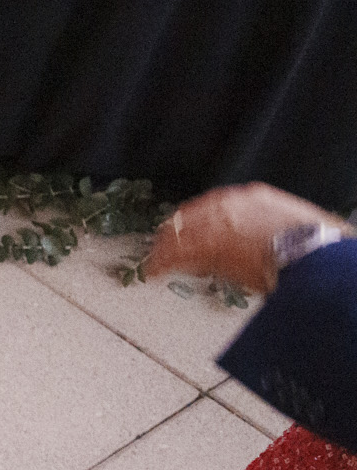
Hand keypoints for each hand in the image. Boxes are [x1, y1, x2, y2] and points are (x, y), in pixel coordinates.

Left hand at [143, 183, 349, 293]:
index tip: (187, 233)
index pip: (210, 207)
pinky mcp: (209, 245)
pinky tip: (155, 272)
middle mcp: (229, 203)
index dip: (194, 222)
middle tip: (163, 248)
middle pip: (188, 217)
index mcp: (251, 197)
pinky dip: (162, 263)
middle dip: (175, 234)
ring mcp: (217, 223)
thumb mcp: (288, 226)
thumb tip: (256, 245)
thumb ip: (264, 229)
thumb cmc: (312, 245)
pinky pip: (176, 254)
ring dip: (165, 250)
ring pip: (179, 234)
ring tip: (155, 263)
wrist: (314, 250)